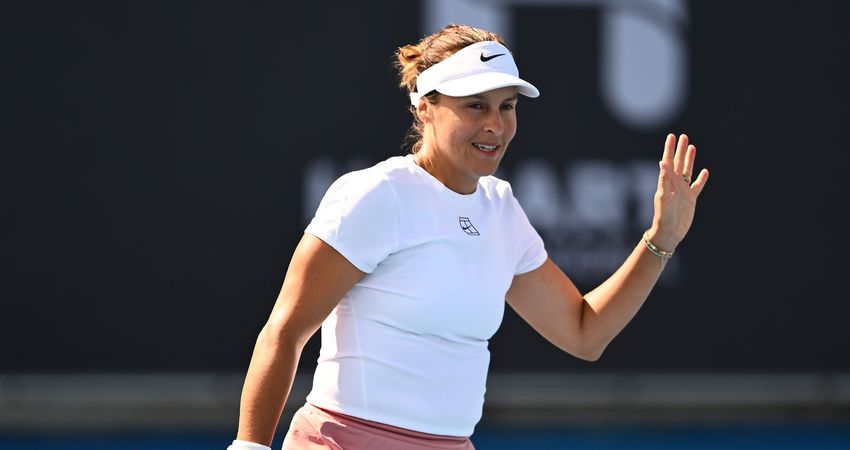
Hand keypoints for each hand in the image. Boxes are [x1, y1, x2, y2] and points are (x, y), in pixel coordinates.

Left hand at [647, 133, 708, 250]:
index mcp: (667, 181)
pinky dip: (701, 178)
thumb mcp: (663, 197)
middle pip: (678, 163)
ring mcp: (683, 190)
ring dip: (690, 159)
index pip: (668, 161)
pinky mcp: (691, 199)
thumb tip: (663, 162)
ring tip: (692, 147)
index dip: (670, 149)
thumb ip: (664, 179)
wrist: (669, 232)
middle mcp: (675, 184)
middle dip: (680, 150)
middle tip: (683, 136)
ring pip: (687, 171)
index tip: (672, 136)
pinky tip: (705, 171)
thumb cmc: (663, 216)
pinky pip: (697, 186)